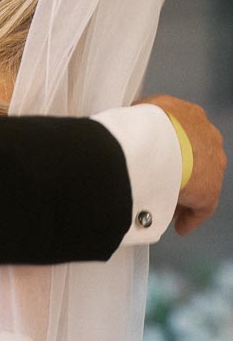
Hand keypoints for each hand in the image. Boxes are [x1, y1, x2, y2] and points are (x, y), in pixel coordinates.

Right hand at [142, 94, 225, 234]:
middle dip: (183, 173)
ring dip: (185, 194)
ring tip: (167, 207)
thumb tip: (127, 136)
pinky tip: (180, 227)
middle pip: (197, 159)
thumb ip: (141, 124)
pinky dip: (190, 217)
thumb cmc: (142, 123)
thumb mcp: (139, 113)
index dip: (173, 150)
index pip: (186, 135)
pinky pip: (201, 208)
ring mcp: (212, 164)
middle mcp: (208, 138)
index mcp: (192, 116)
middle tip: (165, 186)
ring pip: (199, 183)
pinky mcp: (209, 191)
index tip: (161, 162)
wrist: (155, 140)